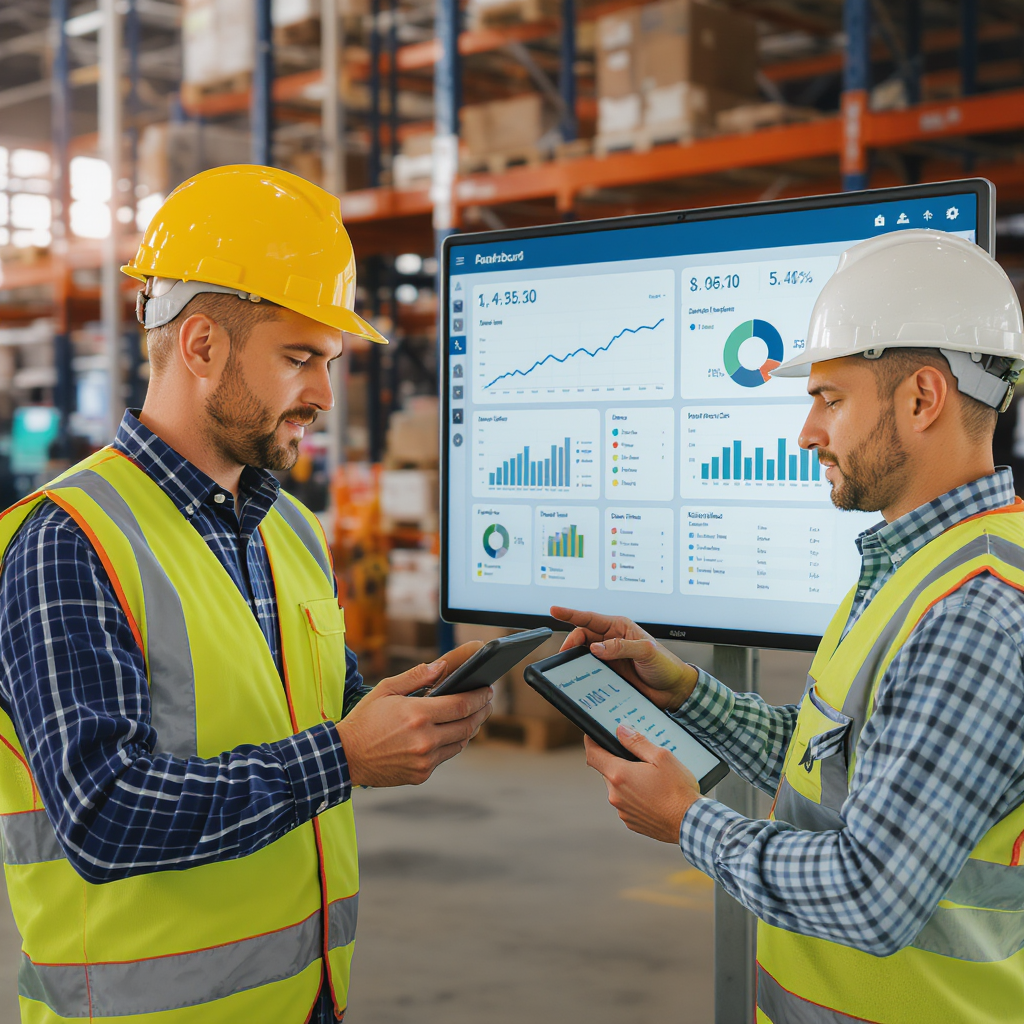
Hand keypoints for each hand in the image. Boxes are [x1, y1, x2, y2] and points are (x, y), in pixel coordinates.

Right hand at [337, 641, 492, 786]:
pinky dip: (452, 743)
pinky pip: (445, 757)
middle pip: (467, 725)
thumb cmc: (364, 720)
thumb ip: (416, 676)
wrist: (345, 756)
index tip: (487, 689)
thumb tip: (441, 667)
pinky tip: (451, 733)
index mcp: (417, 715)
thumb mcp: (386, 689)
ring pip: (460, 742)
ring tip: (473, 716)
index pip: (461, 705)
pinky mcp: (421, 774)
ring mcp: (424, 760)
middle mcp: (424, 740)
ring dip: (470, 728)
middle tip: (487, 702)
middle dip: (482, 711)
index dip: (479, 696)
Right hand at [550, 606, 697, 711]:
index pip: (590, 617)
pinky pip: (590, 670)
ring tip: (569, 665)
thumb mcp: (646, 651)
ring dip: (575, 658)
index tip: (554, 610)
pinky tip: (579, 677)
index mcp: (620, 627)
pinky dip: (582, 672)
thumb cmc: (666, 666)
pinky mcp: (609, 673)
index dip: (570, 613)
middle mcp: (612, 640)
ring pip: (583, 653)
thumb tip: (597, 647)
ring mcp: (609, 657)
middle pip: (582, 636)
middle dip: (571, 642)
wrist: (674, 690)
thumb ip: (621, 647)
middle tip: (565, 655)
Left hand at [585, 727, 701, 843]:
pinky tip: (653, 796)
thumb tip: (621, 730)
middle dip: (618, 762)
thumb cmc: (678, 790)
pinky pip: (626, 804)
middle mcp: (616, 795)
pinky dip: (634, 797)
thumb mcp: (661, 757)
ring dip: (628, 781)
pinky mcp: (630, 822)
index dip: (591, 742)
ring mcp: (622, 811)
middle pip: (607, 771)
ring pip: (617, 788)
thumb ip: (637, 742)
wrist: (691, 823)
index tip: (592, 735)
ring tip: (651, 780)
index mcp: (620, 775)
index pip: (593, 754)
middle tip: (639, 759)